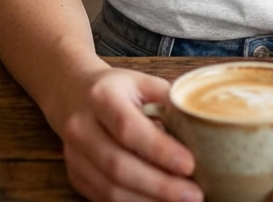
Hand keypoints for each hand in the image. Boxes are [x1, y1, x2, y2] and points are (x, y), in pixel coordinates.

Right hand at [58, 65, 201, 201]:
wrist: (72, 93)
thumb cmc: (117, 89)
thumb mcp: (142, 82)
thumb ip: (167, 101)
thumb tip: (200, 125)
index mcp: (101, 97)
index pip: (129, 128)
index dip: (159, 150)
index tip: (189, 164)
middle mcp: (81, 127)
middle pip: (119, 165)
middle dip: (160, 185)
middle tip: (194, 194)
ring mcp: (75, 156)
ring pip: (111, 189)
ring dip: (149, 200)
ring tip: (182, 200)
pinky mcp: (76, 176)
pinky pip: (105, 198)